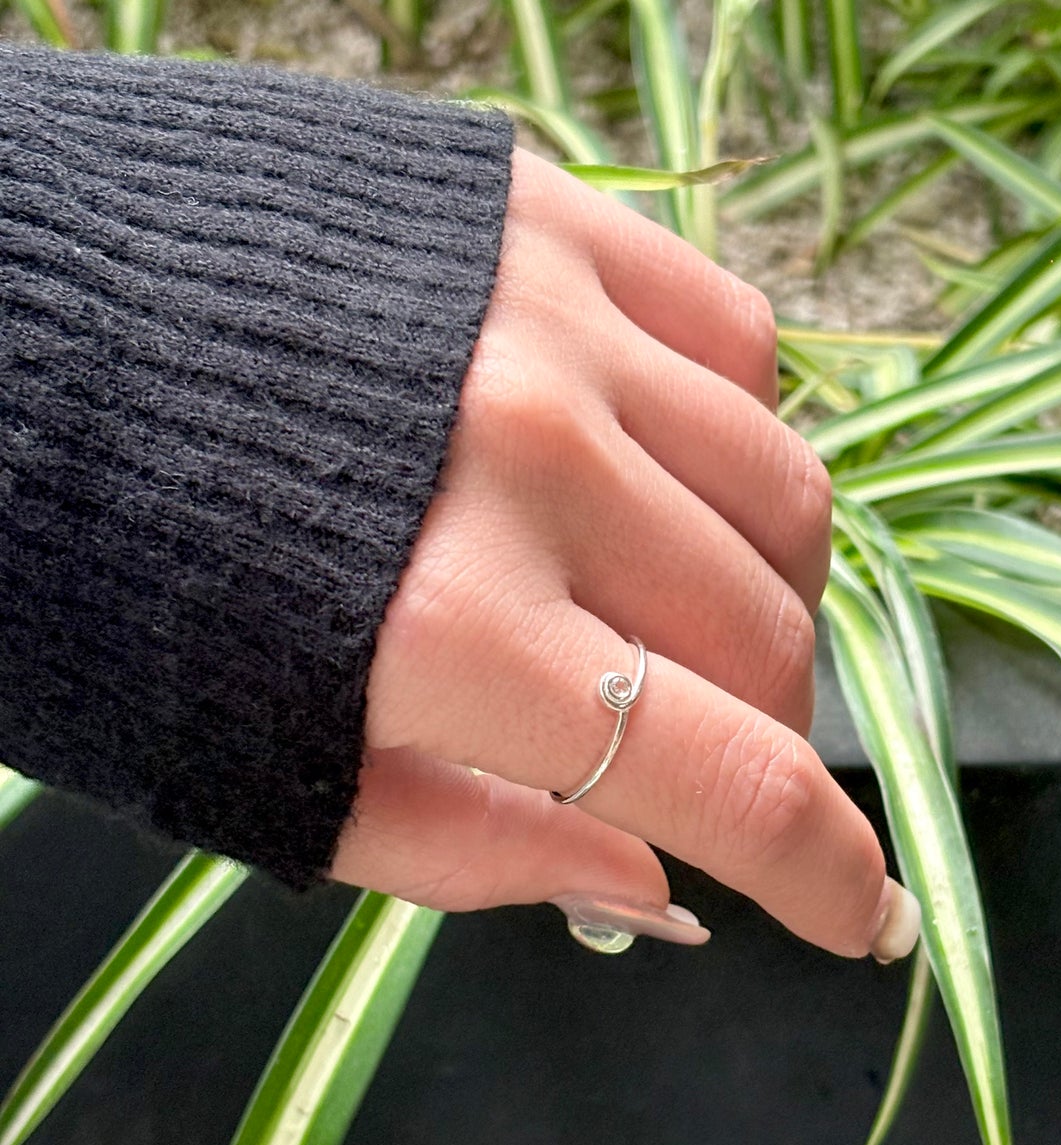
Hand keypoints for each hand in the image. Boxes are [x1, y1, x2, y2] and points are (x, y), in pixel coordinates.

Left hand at [329, 149, 919, 962]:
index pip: (733, 781)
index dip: (825, 872)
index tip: (860, 917)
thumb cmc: (107, 578)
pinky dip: (732, 436)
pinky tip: (660, 473)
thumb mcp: (269, 773)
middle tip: (708, 753)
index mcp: (449, 633)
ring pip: (785, 494)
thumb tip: (656, 890)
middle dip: (769, 734)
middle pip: (771, 639)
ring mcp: (551, 320)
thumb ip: (477, 851)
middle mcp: (530, 463)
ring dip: (771, 592)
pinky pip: (736, 341)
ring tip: (688, 615)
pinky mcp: (545, 216)